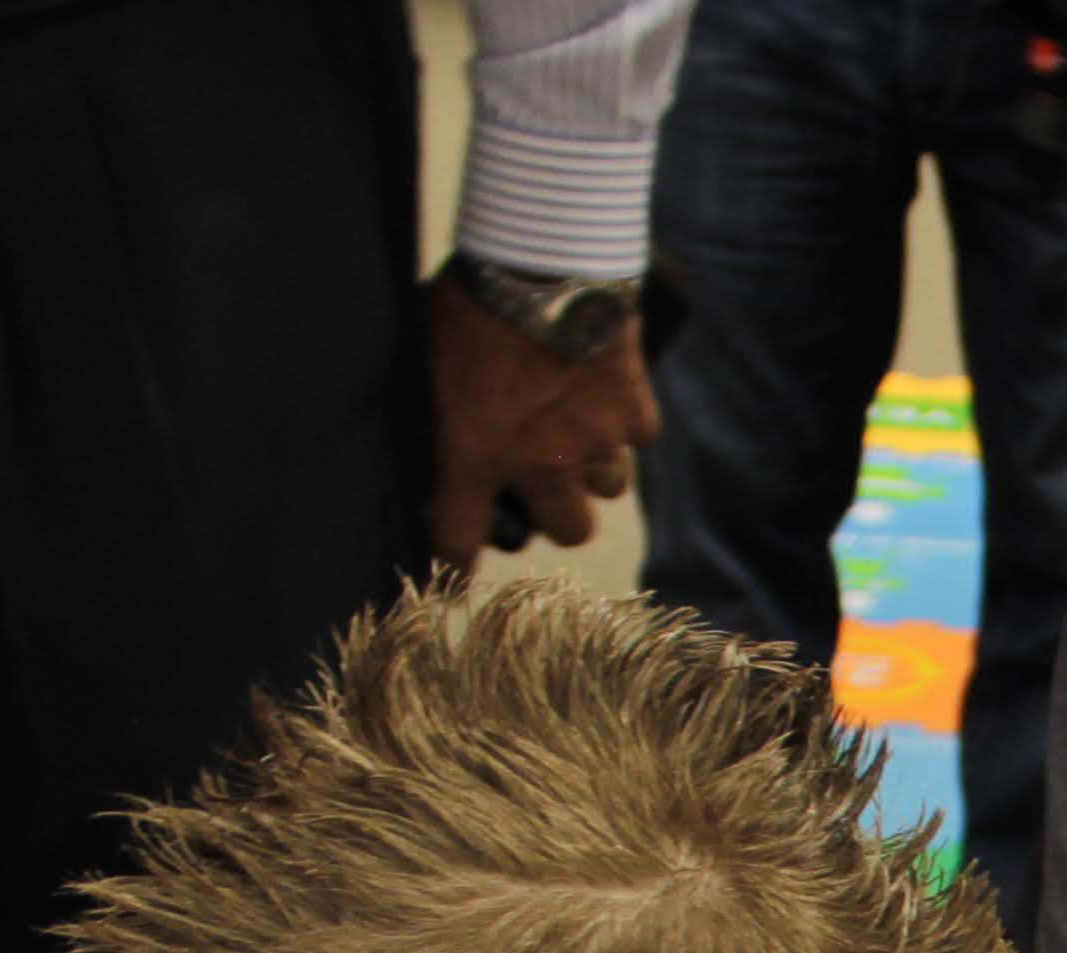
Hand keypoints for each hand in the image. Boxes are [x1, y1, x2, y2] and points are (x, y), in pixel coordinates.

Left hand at [429, 281, 659, 577]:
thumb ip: (443, 402)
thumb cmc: (471, 297)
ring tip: (581, 426)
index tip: (455, 580)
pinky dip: (624, 420)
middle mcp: (543, 464)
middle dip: (557, 512)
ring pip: (609, 487)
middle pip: (569, 530)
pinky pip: (637, 435)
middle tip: (544, 480)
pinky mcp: (636, 409)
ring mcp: (598, 441)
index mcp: (476, 453)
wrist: (545, 258)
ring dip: (595, 466)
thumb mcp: (430, 352)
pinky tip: (607, 389)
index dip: (455, 566)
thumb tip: (445, 416)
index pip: (459, 534)